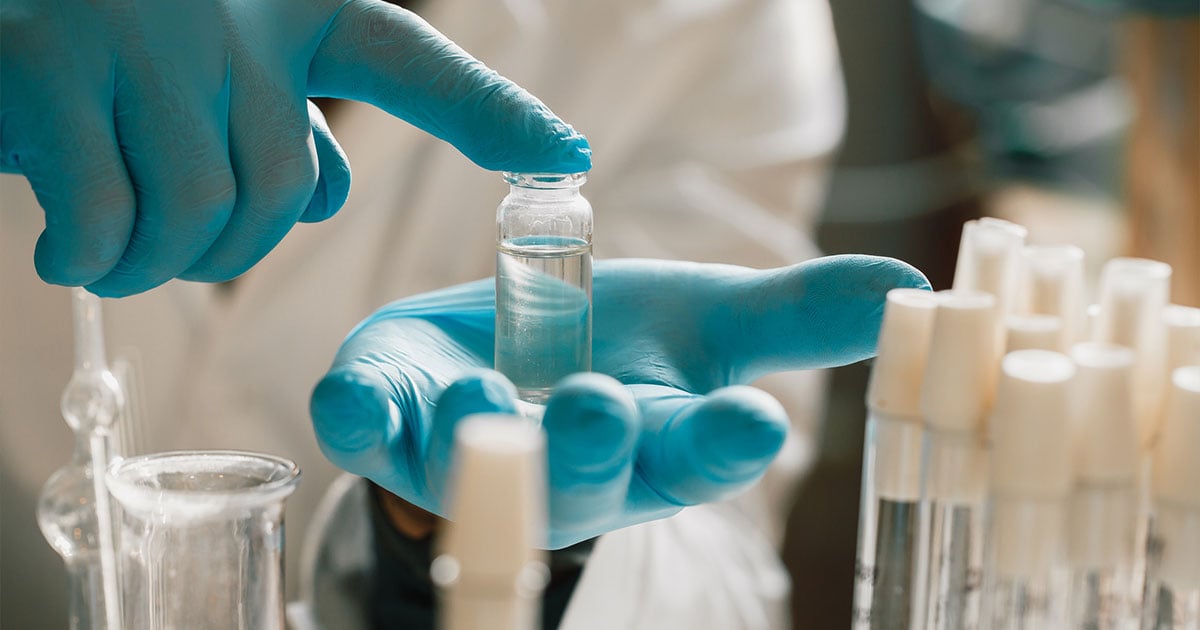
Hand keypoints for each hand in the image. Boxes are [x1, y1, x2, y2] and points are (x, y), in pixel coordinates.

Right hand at [0, 0, 589, 295]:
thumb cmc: (97, 49)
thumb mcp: (208, 73)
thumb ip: (279, 121)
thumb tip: (331, 193)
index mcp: (289, 2)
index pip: (410, 63)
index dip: (493, 115)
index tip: (567, 157)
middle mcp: (231, 9)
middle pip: (286, 191)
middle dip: (233, 253)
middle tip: (175, 254)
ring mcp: (140, 31)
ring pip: (204, 213)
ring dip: (158, 265)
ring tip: (111, 251)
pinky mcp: (48, 65)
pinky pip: (111, 220)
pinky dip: (92, 260)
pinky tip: (65, 250)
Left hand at [310, 255, 928, 548]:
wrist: (496, 352)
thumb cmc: (609, 343)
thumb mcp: (705, 321)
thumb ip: (794, 313)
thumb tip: (908, 285)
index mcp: (653, 442)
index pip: (699, 453)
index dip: (722, 444)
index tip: (750, 425)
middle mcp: (565, 462)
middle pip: (587, 474)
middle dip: (594, 447)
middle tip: (603, 411)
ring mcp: (469, 451)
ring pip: (475, 465)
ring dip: (479, 440)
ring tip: (481, 406)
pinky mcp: (389, 421)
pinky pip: (365, 429)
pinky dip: (357, 414)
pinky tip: (353, 395)